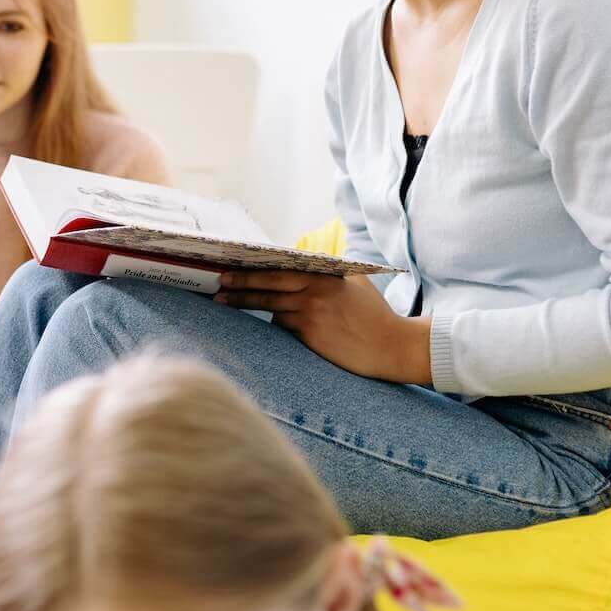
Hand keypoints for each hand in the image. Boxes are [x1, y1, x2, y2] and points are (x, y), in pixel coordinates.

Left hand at [216, 271, 431, 384]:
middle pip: (268, 286)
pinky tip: (270, 323)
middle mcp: (315, 292)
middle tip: (219, 283)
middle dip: (239, 284)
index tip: (233, 265)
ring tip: (223, 302)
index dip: (255, 268)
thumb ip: (330, 274)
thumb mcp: (355, 283)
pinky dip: (276, 324)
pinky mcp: (310, 336)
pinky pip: (283, 328)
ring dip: (247, 304)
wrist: (392, 346)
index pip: (281, 268)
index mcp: (325, 276)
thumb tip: (305, 264)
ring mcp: (311, 314)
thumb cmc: (375, 315)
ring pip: (270, 308)